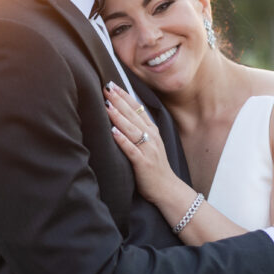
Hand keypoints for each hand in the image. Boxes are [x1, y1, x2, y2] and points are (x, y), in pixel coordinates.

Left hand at [104, 83, 175, 203]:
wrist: (167, 189)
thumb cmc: (155, 166)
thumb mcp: (150, 143)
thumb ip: (139, 129)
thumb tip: (122, 115)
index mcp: (152, 130)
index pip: (137, 108)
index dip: (124, 96)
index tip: (112, 85)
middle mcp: (151, 137)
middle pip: (133, 115)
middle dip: (119, 100)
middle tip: (106, 87)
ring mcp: (148, 149)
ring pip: (131, 129)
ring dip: (118, 116)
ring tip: (107, 105)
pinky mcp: (143, 163)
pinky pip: (131, 149)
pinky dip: (122, 140)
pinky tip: (113, 132)